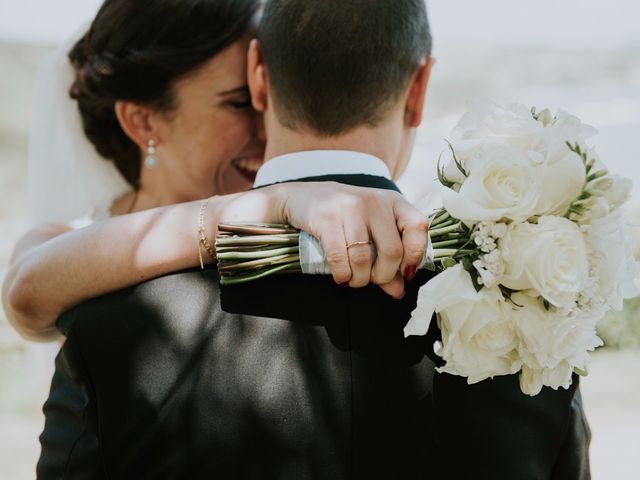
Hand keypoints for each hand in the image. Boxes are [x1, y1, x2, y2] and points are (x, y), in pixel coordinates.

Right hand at [277, 182, 428, 297]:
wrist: (303, 197)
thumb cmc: (345, 216)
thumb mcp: (372, 230)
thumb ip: (388, 260)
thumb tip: (397, 291)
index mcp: (393, 201)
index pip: (418, 226)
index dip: (415, 254)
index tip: (405, 272)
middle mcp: (375, 201)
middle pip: (392, 251)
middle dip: (382, 276)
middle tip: (372, 279)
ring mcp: (350, 207)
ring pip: (364, 259)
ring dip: (359, 279)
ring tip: (354, 279)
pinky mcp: (326, 218)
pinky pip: (340, 258)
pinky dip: (342, 275)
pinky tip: (341, 276)